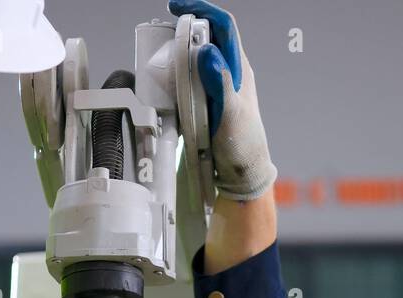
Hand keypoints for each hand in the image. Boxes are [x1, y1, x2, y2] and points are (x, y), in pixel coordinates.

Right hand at [168, 0, 275, 200]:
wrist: (242, 175)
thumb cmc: (242, 147)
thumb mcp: (230, 115)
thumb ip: (220, 83)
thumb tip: (208, 51)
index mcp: (238, 69)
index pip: (223, 26)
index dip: (201, 8)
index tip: (176, 7)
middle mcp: (229, 72)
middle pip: (207, 35)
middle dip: (184, 28)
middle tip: (162, 36)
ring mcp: (217, 85)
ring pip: (196, 56)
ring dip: (177, 53)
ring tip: (159, 63)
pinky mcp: (207, 100)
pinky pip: (189, 79)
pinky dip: (175, 76)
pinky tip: (164, 87)